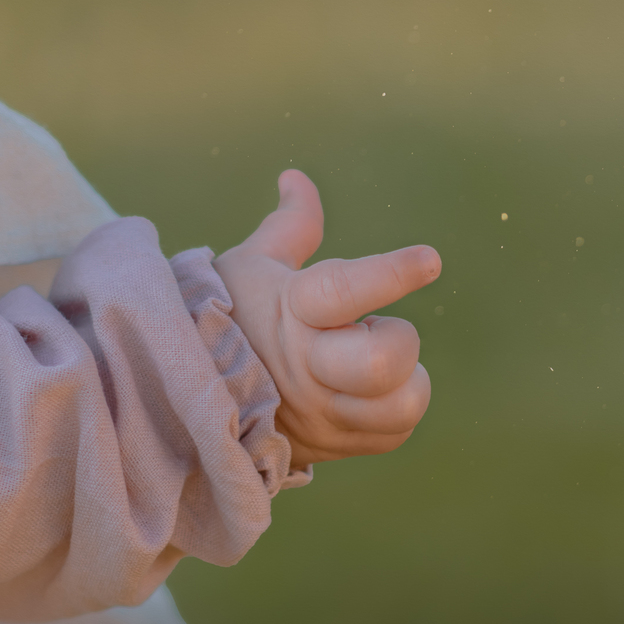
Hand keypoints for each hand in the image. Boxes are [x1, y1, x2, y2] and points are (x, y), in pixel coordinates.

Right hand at [213, 170, 440, 468]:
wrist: (192, 398)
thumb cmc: (229, 316)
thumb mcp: (252, 265)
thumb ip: (291, 223)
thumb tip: (296, 177)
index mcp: (291, 310)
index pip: (342, 291)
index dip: (390, 275)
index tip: (431, 260)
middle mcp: (306, 367)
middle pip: (383, 362)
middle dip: (400, 339)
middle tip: (374, 329)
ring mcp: (320, 413)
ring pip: (402, 406)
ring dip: (404, 380)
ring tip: (371, 367)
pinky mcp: (332, 446)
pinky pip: (395, 431)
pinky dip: (392, 409)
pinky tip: (364, 393)